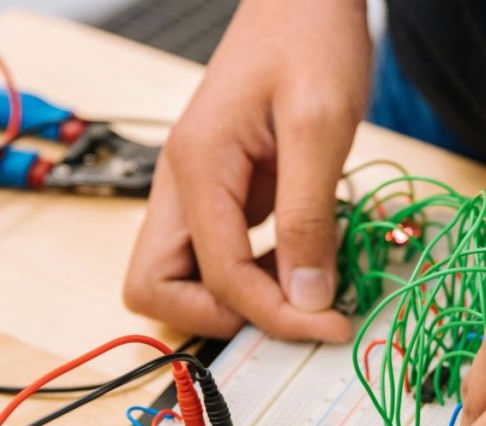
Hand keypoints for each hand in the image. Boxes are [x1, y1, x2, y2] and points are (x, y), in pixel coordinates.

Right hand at [124, 0, 369, 340]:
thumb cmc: (309, 39)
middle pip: (156, 288)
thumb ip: (308, 217)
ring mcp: (195, 188)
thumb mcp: (320, 126)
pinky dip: (252, 273)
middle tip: (292, 311)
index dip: (273, 314)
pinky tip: (301, 259)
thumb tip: (306, 299)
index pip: (217, 277)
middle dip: (222, 315)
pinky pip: (216, 254)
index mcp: (196, 166)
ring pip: (181, 277)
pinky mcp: (220, 190)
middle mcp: (181, 183)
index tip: (329, 325)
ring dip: (237, 298)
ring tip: (306, 287)